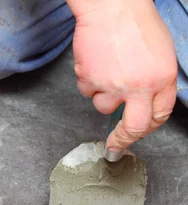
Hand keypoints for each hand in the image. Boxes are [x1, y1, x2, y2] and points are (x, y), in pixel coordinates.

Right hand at [67, 0, 177, 150]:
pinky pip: (87, 91)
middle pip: (134, 127)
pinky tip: (94, 61)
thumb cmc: (136, 23)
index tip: (136, 134)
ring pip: (103, 107)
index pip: (159, 115)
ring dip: (102, 95)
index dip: (147, 128)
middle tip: (114, 146)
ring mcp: (114, 84)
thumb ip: (154, 81)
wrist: (112, 7)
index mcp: (163, 78)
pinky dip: (88, 80)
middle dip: (123, 140)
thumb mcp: (160, 53)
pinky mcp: (91, 80)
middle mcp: (140, 86)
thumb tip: (142, 104)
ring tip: (105, 70)